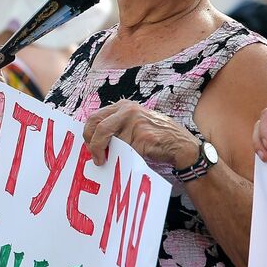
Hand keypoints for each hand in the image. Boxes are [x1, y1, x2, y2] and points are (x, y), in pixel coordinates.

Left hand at [82, 100, 199, 167]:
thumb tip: (91, 140)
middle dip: (93, 145)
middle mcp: (128, 111)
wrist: (178, 143)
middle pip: (99, 127)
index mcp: (122, 106)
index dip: (88, 134)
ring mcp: (136, 123)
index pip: (94, 117)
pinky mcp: (144, 136)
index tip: (89, 147)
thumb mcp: (132, 123)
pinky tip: (132, 158)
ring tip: (115, 160)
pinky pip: (127, 151)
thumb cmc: (152, 135)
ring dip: (112, 154)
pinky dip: (126, 158)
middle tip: (96, 158)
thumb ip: (115, 126)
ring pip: (113, 142)